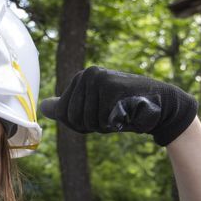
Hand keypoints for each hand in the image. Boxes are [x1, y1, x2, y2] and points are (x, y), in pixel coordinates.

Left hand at [41, 66, 197, 145]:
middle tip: (111, 114)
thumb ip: (67, 108)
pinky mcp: (111, 87)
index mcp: (81, 78)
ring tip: (118, 113)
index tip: (100, 114)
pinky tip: (125, 113)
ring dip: (103, 125)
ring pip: (86, 120)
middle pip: (73, 118)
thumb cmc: (123, 109)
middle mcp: (87, 74)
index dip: (81, 124)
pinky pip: (101, 119)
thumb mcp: (92, 108)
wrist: (158, 107)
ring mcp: (98, 79)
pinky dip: (113, 123)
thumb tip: (42, 108)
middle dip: (92, 125)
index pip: (65, 114)